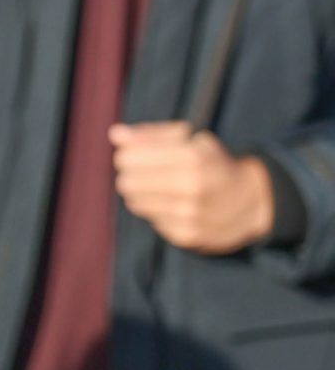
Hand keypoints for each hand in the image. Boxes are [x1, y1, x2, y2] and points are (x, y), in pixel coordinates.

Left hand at [111, 122, 277, 253]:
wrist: (254, 201)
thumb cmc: (213, 163)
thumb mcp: (191, 139)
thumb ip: (150, 134)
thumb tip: (115, 133)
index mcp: (192, 157)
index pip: (128, 157)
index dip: (128, 154)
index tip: (137, 155)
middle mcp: (191, 186)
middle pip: (126, 182)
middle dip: (131, 175)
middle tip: (146, 173)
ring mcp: (190, 214)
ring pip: (135, 202)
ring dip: (142, 193)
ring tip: (162, 188)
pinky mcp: (187, 236)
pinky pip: (151, 219)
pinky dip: (156, 210)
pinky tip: (175, 205)